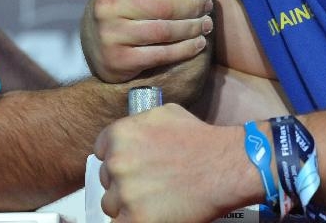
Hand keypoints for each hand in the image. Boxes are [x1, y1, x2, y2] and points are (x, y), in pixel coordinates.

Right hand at [82, 0, 213, 82]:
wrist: (100, 47)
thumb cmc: (125, 2)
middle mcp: (105, 3)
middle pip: (164, 4)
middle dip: (193, 6)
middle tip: (207, 5)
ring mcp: (109, 32)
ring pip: (165, 30)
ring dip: (192, 28)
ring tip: (205, 24)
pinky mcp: (117, 59)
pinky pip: (161, 54)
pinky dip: (184, 49)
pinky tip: (197, 43)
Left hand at [95, 104, 253, 222]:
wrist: (223, 166)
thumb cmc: (199, 138)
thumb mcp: (164, 114)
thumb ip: (138, 124)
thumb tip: (128, 137)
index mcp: (119, 135)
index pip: (101, 152)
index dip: (117, 160)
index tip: (130, 167)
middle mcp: (116, 162)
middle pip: (107, 179)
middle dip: (123, 183)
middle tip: (147, 185)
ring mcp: (124, 193)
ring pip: (111, 204)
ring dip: (127, 205)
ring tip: (152, 202)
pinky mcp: (135, 219)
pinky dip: (133, 220)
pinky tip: (150, 215)